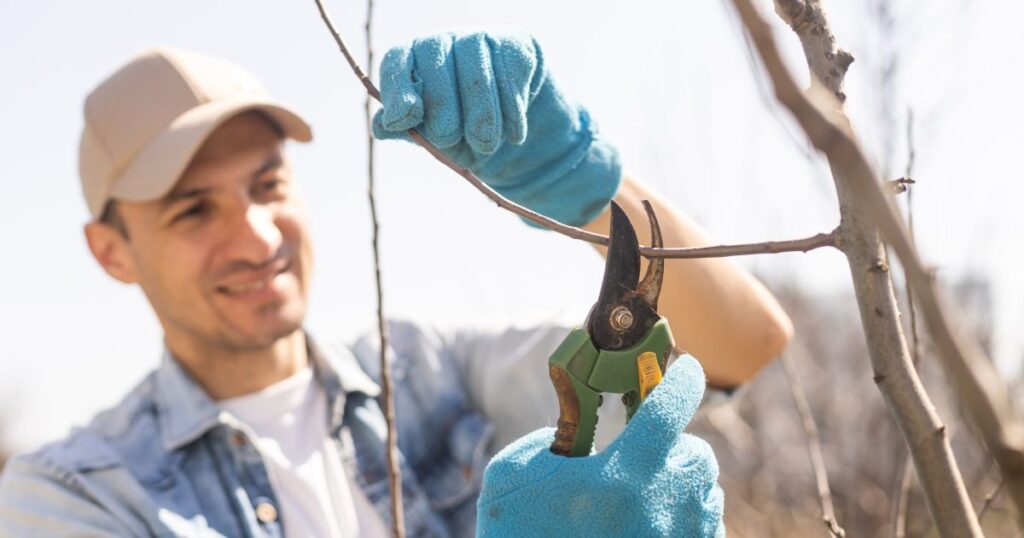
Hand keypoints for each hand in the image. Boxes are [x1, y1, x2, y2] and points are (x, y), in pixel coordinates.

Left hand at [373, 31, 620, 226]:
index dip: (398, 89)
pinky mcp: (517, 44)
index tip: (405, 118)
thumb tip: (382, 125)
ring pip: (475, 68)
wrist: (520, 144)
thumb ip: (408, 131)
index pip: (397, 62)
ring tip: (485, 145)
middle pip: (434, 59)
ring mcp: (480, 37)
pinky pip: (511, 72)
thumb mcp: (433, 141)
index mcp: (412, 60)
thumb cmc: (466, 138)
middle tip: (450, 139)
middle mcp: (443, 41)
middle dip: (442, 106)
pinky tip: (514, 133)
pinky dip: (512, 109)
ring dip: (481, 115)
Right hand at [476, 355, 724, 536]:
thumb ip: (552, 439)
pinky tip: (657, 524)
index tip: (686, 366)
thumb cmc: (516, 533)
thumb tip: (580, 438)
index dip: (683, 379)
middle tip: (648, 450)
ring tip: (647, 493)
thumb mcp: (514, 472)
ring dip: (682, 484)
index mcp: (624, 476)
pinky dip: (689, 521)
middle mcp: (662, 509)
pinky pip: (706, 534)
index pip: (671, 408)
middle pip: (700, 456)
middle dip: (678, 445)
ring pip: (705, 496)